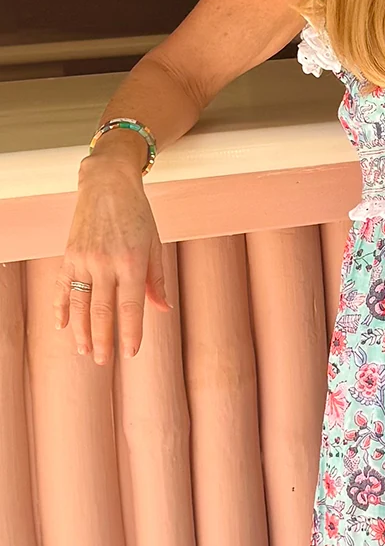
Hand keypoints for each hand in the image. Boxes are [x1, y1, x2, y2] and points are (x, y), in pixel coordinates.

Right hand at [57, 144, 168, 363]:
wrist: (107, 183)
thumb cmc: (137, 214)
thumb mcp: (155, 243)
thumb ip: (157, 279)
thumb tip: (163, 309)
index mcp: (133, 262)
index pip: (130, 306)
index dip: (130, 332)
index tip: (130, 352)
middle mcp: (106, 263)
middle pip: (102, 310)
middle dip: (103, 339)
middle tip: (104, 361)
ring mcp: (84, 259)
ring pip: (79, 302)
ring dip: (81, 329)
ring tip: (84, 350)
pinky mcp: (69, 254)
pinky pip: (61, 286)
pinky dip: (60, 307)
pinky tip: (61, 325)